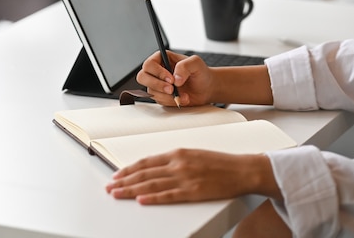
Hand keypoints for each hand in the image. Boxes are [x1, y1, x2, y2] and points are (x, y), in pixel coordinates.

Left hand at [105, 149, 280, 203]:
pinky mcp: (193, 191)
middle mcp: (178, 164)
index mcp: (178, 153)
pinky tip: (141, 200)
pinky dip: (153, 198)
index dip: (129, 169)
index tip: (117, 175)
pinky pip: (169, 195)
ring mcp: (185, 178)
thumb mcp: (193, 154)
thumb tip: (155, 167)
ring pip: (152, 184)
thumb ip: (174, 160)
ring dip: (132, 189)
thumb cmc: (220, 163)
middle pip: (145, 173)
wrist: (242, 169)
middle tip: (110, 187)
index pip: (146, 161)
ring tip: (118, 194)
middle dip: (125, 180)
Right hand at [136, 51, 214, 106]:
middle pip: (142, 77)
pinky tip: (182, 98)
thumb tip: (175, 78)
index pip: (149, 64)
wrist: (206, 88)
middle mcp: (157, 71)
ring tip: (183, 94)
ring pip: (151, 91)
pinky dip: (171, 102)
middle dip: (157, 85)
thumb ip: (185, 66)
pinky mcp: (161, 95)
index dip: (158, 73)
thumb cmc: (200, 73)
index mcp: (162, 58)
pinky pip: (159, 100)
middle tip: (171, 89)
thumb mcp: (196, 63)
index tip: (171, 79)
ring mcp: (158, 84)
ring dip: (168, 96)